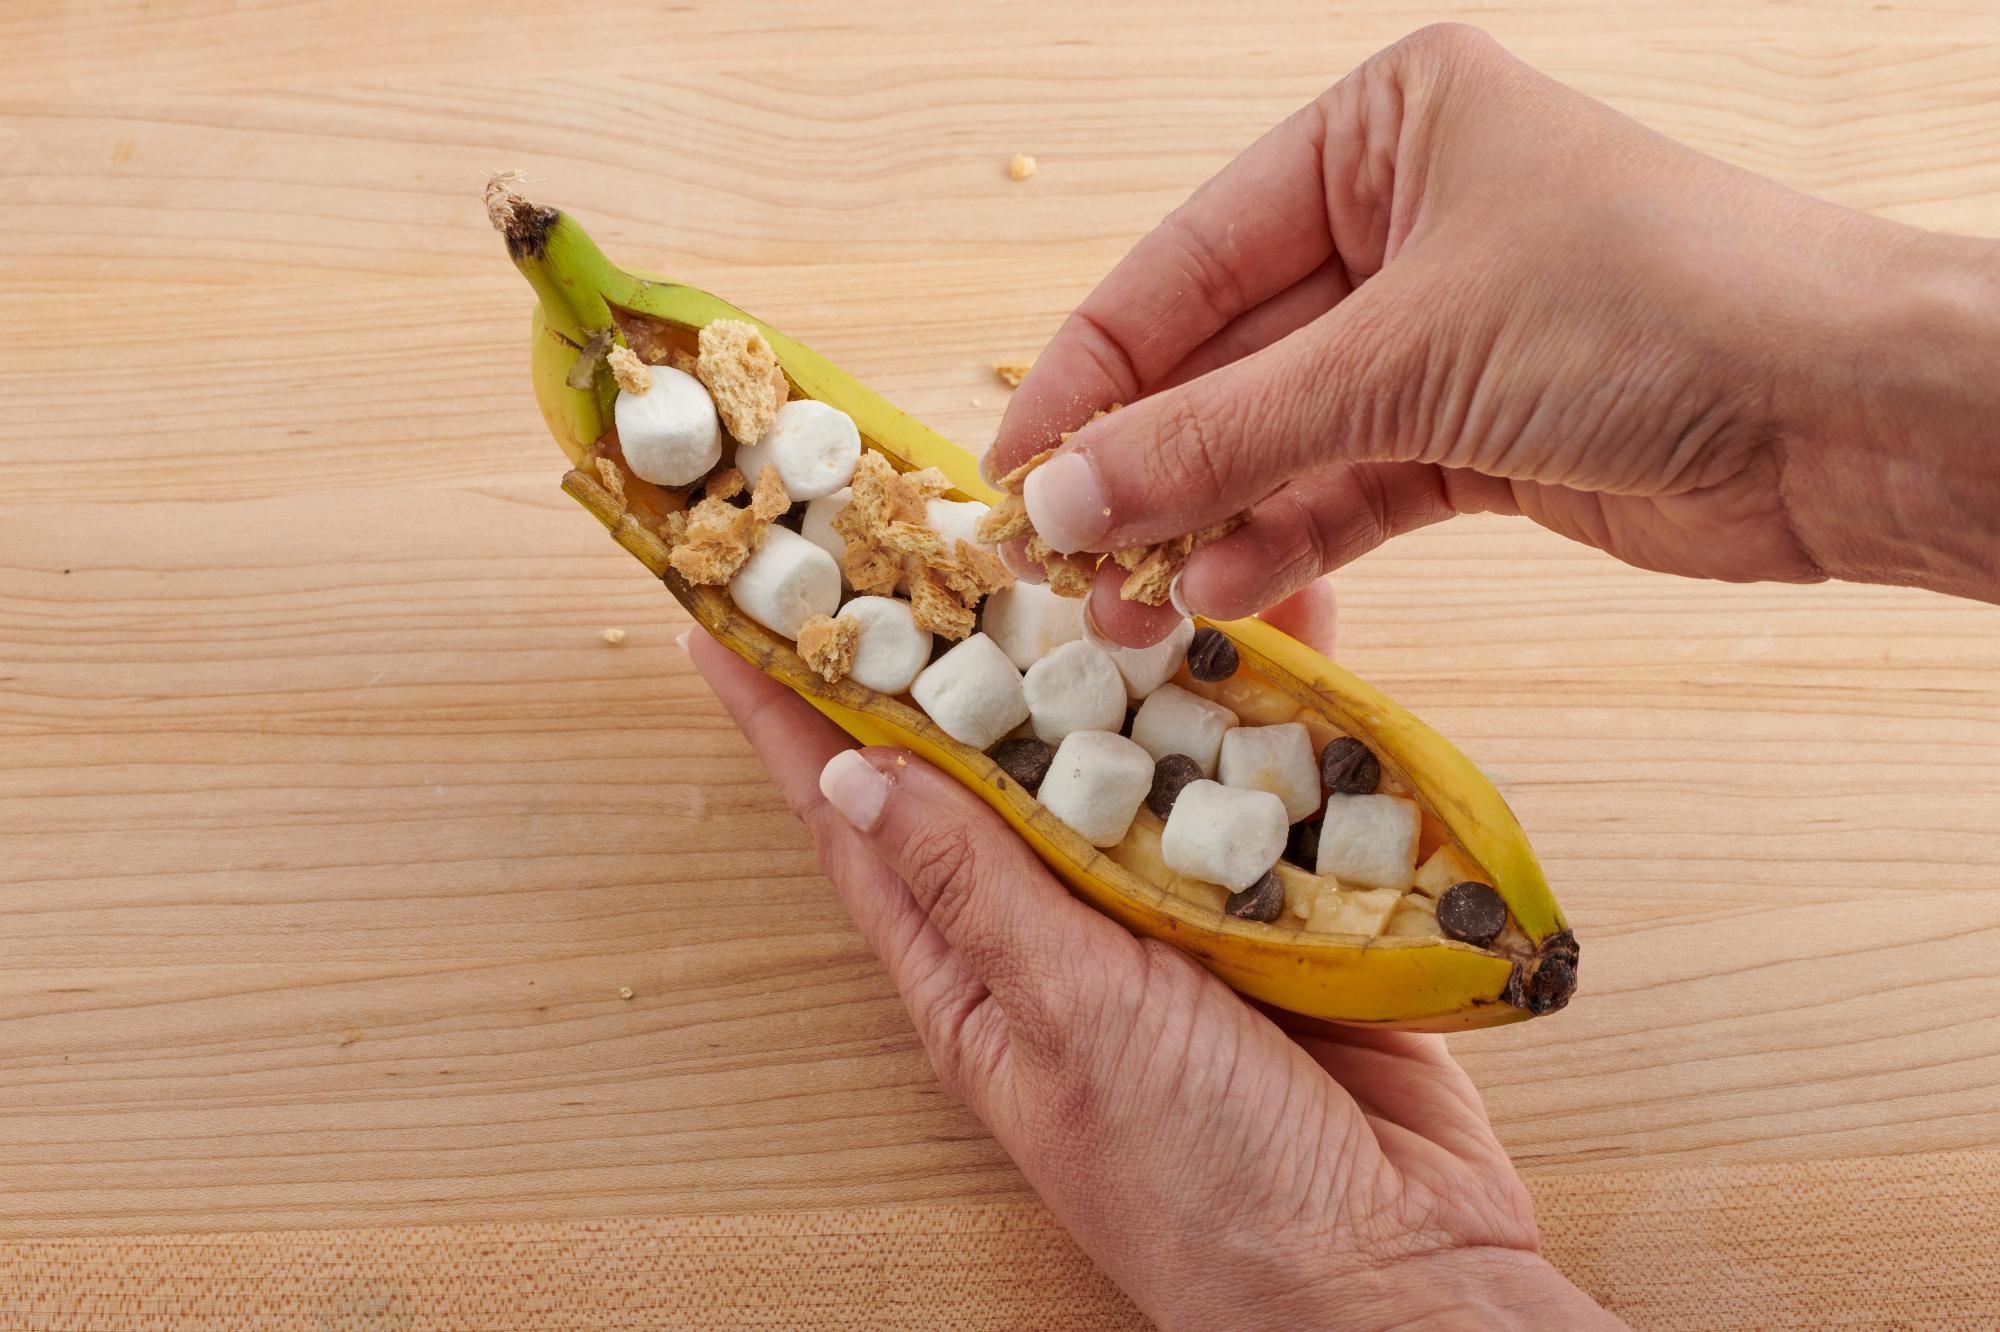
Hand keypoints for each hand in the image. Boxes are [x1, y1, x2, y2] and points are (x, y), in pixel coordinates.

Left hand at [688, 586, 1620, 1330]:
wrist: (1393, 1270)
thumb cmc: (1205, 1182)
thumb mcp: (1069, 1020)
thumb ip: (976, 888)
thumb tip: (852, 772)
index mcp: (976, 964)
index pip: (856, 811)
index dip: (787, 710)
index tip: (727, 611)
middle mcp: (1061, 918)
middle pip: (990, 750)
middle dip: (956, 635)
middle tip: (925, 516)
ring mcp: (1169, 896)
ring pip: (1124, 738)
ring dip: (1115, 642)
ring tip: (1098, 533)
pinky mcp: (1273, 889)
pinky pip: (1253, 763)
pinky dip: (1262, 690)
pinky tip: (1273, 614)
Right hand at [990, 24, 1999, 645]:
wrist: (1855, 417)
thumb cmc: (1654, 310)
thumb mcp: (1404, 358)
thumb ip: (1219, 435)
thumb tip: (1063, 500)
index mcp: (1381, 132)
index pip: (1183, 263)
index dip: (1088, 374)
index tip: (1012, 475)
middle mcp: (1403, 221)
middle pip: (1222, 360)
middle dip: (1143, 468)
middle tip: (1059, 566)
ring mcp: (1437, 335)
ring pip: (1276, 438)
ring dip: (1203, 524)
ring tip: (1132, 610)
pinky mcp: (1473, 436)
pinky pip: (1342, 490)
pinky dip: (1285, 544)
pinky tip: (1226, 597)